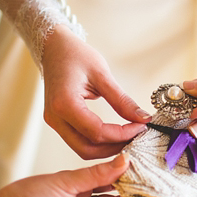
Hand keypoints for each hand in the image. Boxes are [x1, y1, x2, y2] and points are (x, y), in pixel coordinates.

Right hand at [42, 26, 150, 159]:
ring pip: (81, 149)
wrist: (54, 47)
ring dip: (106, 148)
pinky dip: (97, 142)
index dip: (122, 134)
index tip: (140, 127)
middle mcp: (55, 117)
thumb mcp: (102, 74)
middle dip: (114, 148)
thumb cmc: (75, 55)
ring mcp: (54, 121)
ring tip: (127, 137)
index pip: (97, 132)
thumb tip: (143, 118)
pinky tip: (114, 135)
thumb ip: (122, 100)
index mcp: (64, 104)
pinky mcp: (58, 122)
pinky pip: (78, 141)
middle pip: (86, 149)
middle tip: (136, 138)